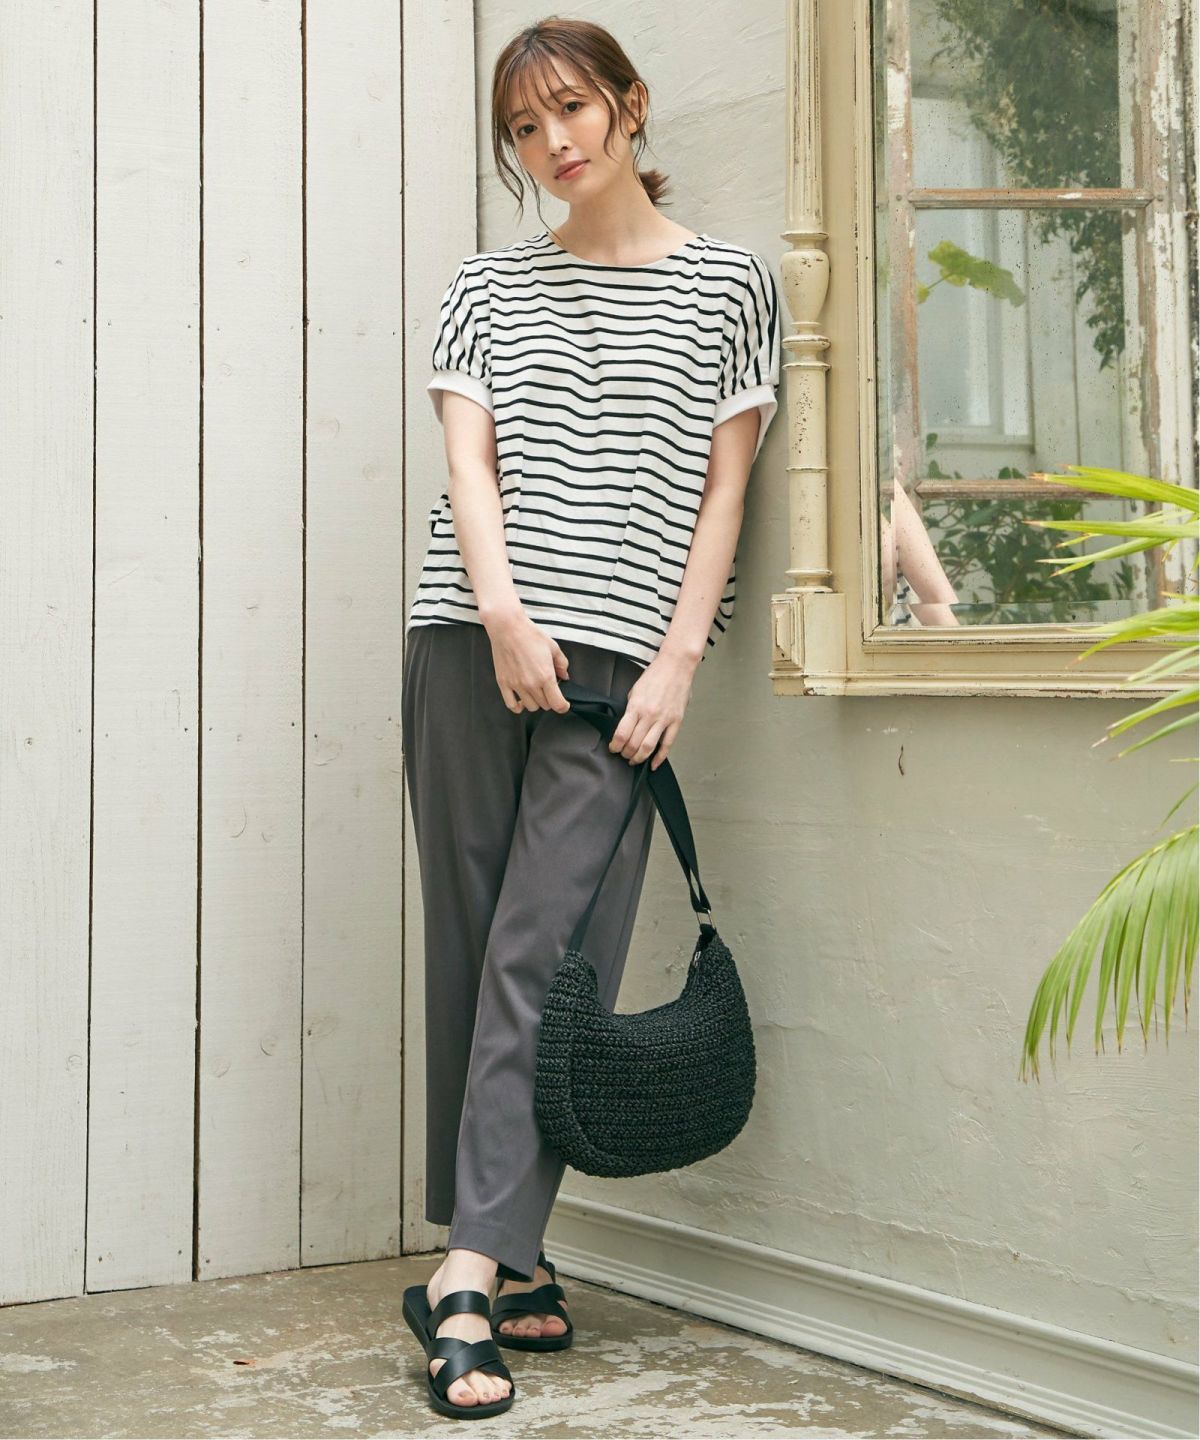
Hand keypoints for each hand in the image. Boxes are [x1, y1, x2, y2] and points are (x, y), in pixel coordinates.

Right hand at [483, 606, 571, 713]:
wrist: (508, 628)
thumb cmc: (529, 635)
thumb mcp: (553, 647)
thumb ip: (562, 664)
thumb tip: (565, 676)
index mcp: (546, 676)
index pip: (557, 704)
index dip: (563, 706)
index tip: (564, 704)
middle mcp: (531, 684)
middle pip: (545, 706)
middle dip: (550, 699)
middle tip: (549, 688)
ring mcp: (516, 685)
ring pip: (530, 707)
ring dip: (536, 702)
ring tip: (536, 691)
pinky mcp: (504, 683)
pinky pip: (511, 705)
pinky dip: (518, 707)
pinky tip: (521, 700)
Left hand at [608, 649, 695, 769]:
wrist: (676, 665)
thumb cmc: (655, 674)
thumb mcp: (635, 690)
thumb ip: (631, 709)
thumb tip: (627, 725)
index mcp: (636, 706)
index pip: (621, 734)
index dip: (615, 746)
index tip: (613, 748)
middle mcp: (649, 715)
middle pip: (633, 744)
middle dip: (626, 753)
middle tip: (623, 755)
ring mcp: (664, 719)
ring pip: (648, 747)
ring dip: (639, 758)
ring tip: (634, 760)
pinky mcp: (676, 721)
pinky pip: (667, 744)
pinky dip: (659, 757)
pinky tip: (654, 764)